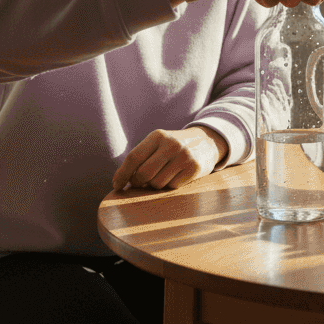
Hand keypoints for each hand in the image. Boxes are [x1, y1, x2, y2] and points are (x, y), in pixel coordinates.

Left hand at [111, 126, 227, 191]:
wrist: (207, 142)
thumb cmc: (173, 147)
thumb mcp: (158, 143)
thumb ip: (141, 157)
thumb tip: (120, 181)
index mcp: (157, 136)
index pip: (133, 158)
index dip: (122, 174)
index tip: (116, 185)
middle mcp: (171, 144)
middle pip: (143, 174)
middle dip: (137, 183)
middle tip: (140, 183)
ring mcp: (184, 156)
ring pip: (157, 183)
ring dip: (155, 185)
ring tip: (162, 176)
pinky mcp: (195, 168)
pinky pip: (172, 186)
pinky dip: (170, 185)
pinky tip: (175, 176)